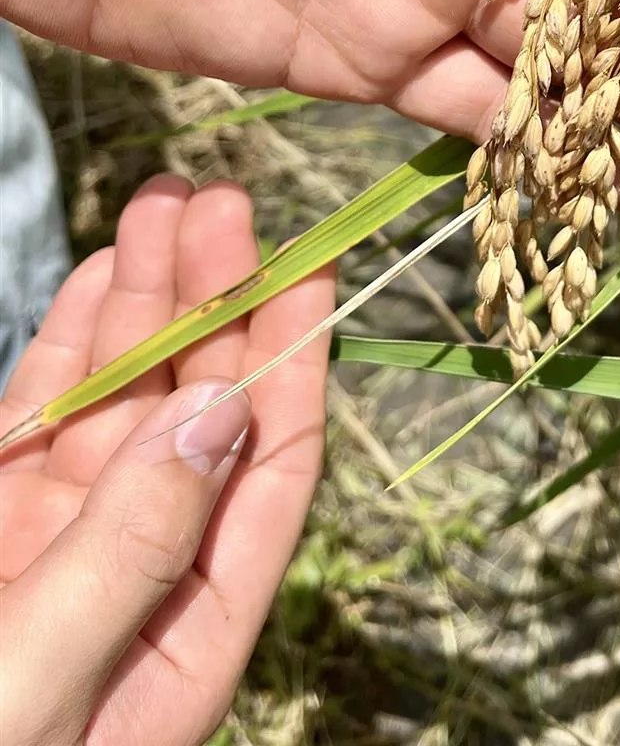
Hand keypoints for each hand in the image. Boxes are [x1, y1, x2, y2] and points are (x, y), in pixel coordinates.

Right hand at [0, 177, 334, 745]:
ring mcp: (57, 546)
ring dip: (145, 301)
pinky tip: (101, 276)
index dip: (294, 360)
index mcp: (186, 634)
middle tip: (223, 200)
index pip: (269, 470)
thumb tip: (221, 406)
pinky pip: (39, 419)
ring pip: (120, 400)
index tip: (312, 264)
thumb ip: (133, 547)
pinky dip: (68, 346)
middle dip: (216, 302)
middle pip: (198, 413)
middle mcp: (136, 578)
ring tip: (166, 206)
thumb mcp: (42, 686)